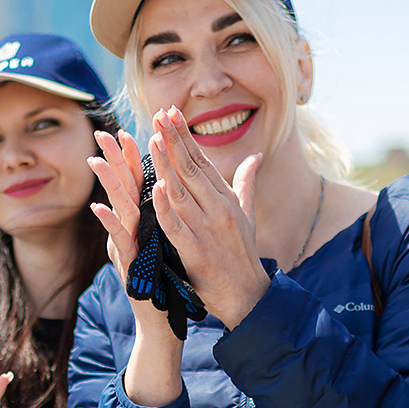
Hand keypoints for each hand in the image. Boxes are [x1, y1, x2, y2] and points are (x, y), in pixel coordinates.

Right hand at [87, 129, 185, 404]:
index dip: (136, 159)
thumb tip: (169, 196)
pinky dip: (109, 225)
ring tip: (96, 160)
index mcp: (146, 225)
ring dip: (106, 185)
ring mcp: (127, 250)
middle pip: (122, 191)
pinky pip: (118, 242)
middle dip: (113, 161)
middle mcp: (131, 234)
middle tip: (104, 132)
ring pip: (115, 211)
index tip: (134, 130)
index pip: (141, 186)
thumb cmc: (169, 285)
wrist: (165, 323)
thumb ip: (167, 220)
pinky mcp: (127, 267)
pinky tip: (99, 208)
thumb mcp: (169, 245)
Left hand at [146, 106, 269, 324]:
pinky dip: (164, 206)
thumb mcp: (246, 214)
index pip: (203, 160)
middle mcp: (219, 208)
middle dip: (175, 139)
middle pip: (192, 168)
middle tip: (160, 113)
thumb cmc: (242, 253)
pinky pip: (176, 225)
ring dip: (166, 164)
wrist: (248, 294)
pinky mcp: (195, 251)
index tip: (171, 113)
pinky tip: (154, 187)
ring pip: (182, 190)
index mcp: (227, 198)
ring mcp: (207, 229)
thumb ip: (246, 183)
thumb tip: (254, 157)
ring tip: (153, 138)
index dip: (185, 136)